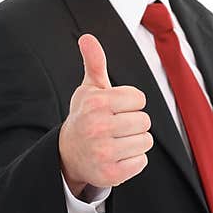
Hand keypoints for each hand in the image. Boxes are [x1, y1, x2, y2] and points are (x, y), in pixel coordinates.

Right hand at [59, 34, 153, 196]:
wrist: (67, 154)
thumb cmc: (85, 116)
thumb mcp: (88, 89)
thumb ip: (94, 63)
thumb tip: (88, 37)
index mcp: (95, 103)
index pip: (140, 99)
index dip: (131, 104)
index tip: (116, 109)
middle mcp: (97, 127)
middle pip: (145, 121)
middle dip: (134, 124)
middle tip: (116, 128)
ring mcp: (102, 152)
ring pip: (145, 142)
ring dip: (135, 143)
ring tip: (116, 142)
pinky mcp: (109, 174)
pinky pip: (141, 162)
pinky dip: (133, 161)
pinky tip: (117, 157)